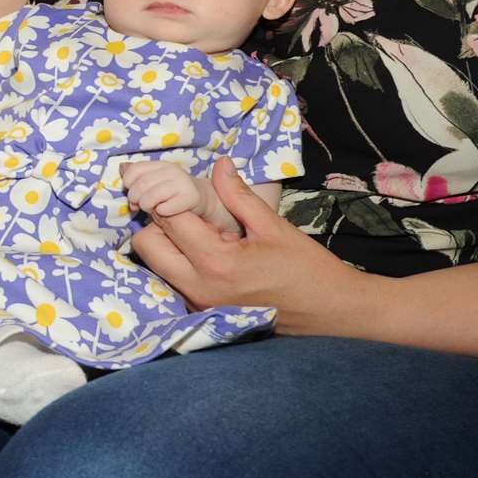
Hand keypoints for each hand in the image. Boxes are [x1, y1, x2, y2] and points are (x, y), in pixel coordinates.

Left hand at [121, 160, 209, 220]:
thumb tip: (122, 167)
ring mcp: (182, 183)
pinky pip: (165, 209)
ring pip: (150, 198)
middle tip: (139, 205)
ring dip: (147, 207)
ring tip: (151, 209)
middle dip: (135, 199)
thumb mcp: (155, 181)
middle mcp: (172, 171)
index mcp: (160, 164)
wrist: (202, 199)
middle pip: (141, 186)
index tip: (131, 192)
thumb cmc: (173, 193)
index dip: (128, 183)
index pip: (135, 170)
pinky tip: (164, 212)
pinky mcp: (190, 198)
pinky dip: (161, 213)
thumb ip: (138, 177)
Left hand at [132, 160, 370, 334]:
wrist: (330, 312)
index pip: (168, 220)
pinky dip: (176, 262)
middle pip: (147, 246)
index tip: (176, 182)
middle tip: (184, 207)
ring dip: (165, 243)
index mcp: (217, 262)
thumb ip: (238, 195)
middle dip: (157, 221)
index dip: (167, 196)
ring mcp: (198, 305)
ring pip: (155, 266)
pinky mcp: (202, 313)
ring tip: (196, 229)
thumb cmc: (307, 269)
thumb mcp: (273, 226)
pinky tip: (203, 251)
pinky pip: (172, 281)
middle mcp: (199, 287)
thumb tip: (218, 164)